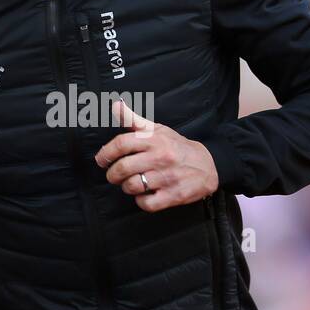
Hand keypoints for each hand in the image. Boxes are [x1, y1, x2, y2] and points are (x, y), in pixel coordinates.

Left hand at [95, 99, 218, 210]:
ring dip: (127, 187)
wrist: (208, 165)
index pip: (121, 144)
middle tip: (114, 175)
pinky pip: (146, 203)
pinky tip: (145, 194)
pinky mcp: (173, 195)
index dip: (106, 153)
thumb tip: (115, 106)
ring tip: (131, 183)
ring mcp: (167, 177)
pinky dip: (142, 201)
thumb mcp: (157, 130)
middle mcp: (160, 157)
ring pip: (132, 186)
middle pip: (123, 168)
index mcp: (154, 140)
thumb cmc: (176, 147)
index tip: (102, 160)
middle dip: (112, 174)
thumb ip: (134, 120)